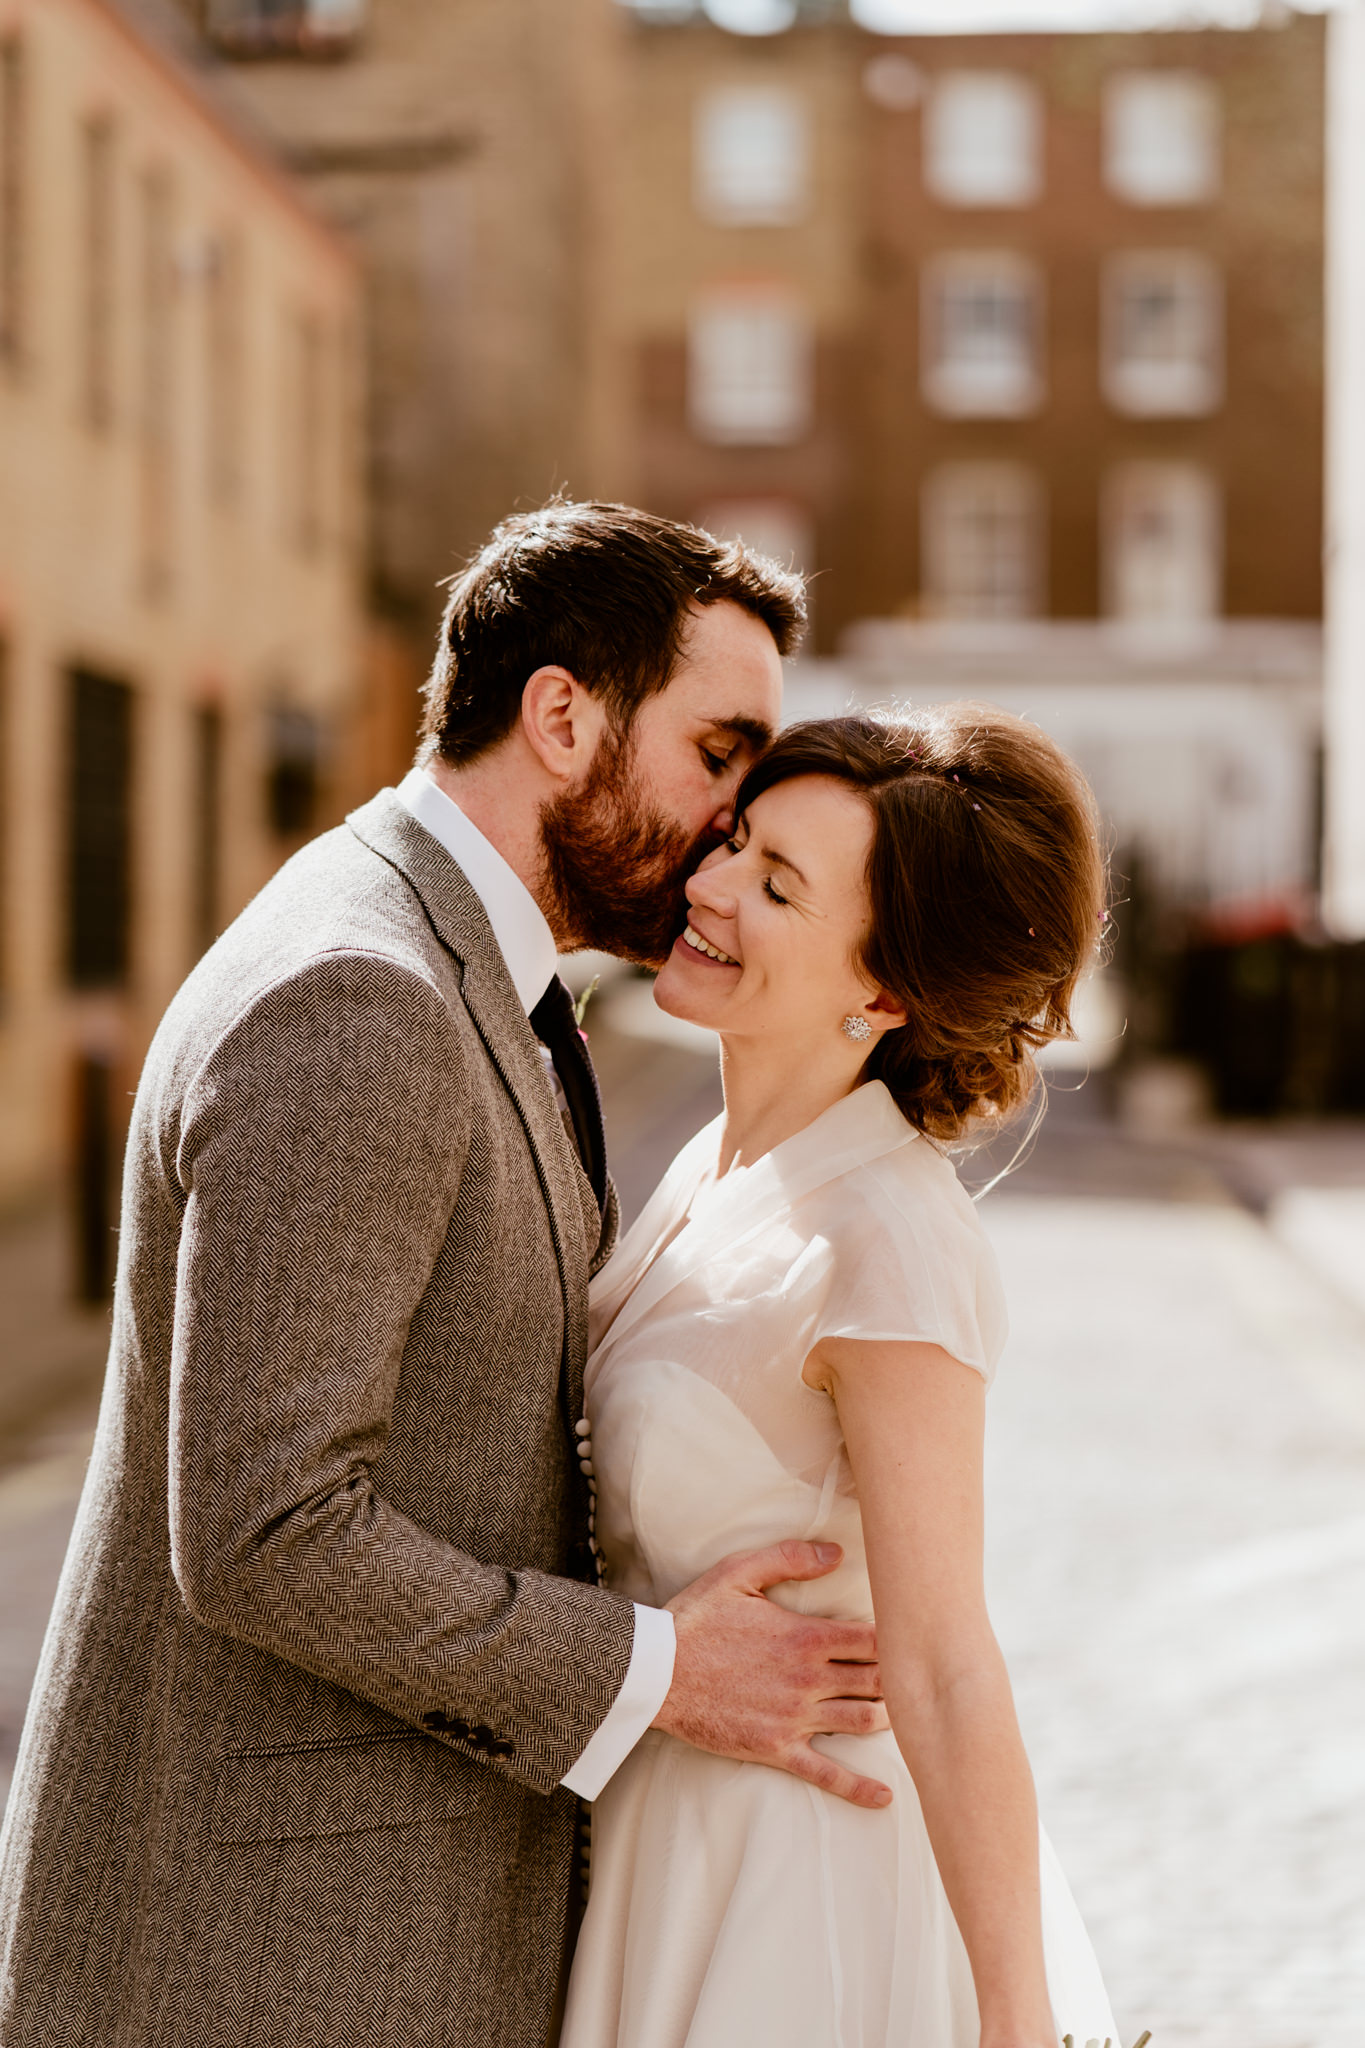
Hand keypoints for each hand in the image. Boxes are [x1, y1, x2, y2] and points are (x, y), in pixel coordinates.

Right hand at [651, 1540, 892, 1808]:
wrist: (656, 1673)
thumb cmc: (696, 1619)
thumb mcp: (738, 1572)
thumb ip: (790, 1558)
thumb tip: (838, 1552)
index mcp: (806, 1637)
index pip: (874, 1639)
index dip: (899, 1638)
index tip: (913, 1635)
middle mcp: (809, 1679)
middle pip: (877, 1680)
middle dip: (902, 1678)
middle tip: (919, 1676)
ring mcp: (795, 1718)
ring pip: (862, 1722)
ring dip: (889, 1718)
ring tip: (907, 1715)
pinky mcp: (777, 1749)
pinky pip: (826, 1773)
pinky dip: (858, 1787)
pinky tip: (885, 1796)